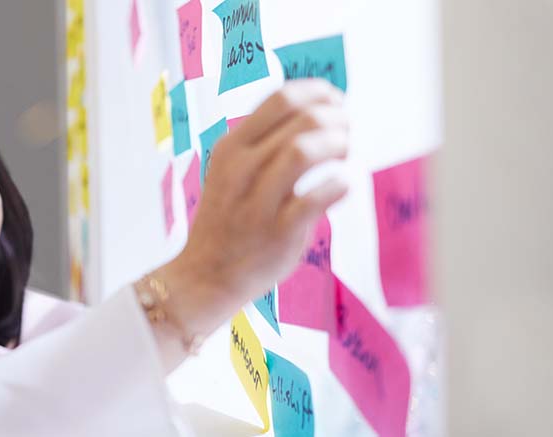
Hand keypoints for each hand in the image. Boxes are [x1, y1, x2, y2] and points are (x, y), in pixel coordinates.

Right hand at [143, 80, 349, 366]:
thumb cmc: (229, 218)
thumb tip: (319, 113)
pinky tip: (342, 187)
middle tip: (346, 132)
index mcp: (231, 147)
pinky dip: (339, 186)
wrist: (206, 274)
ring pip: (304, 151)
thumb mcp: (232, 170)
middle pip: (301, 120)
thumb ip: (265, 144)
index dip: (317, 92)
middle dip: (336, 119)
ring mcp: (257, 200)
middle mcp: (241, 169)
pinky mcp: (279, 231)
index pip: (280, 99)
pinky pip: (317, 197)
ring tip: (344, 155)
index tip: (335, 100)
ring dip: (338, 145)